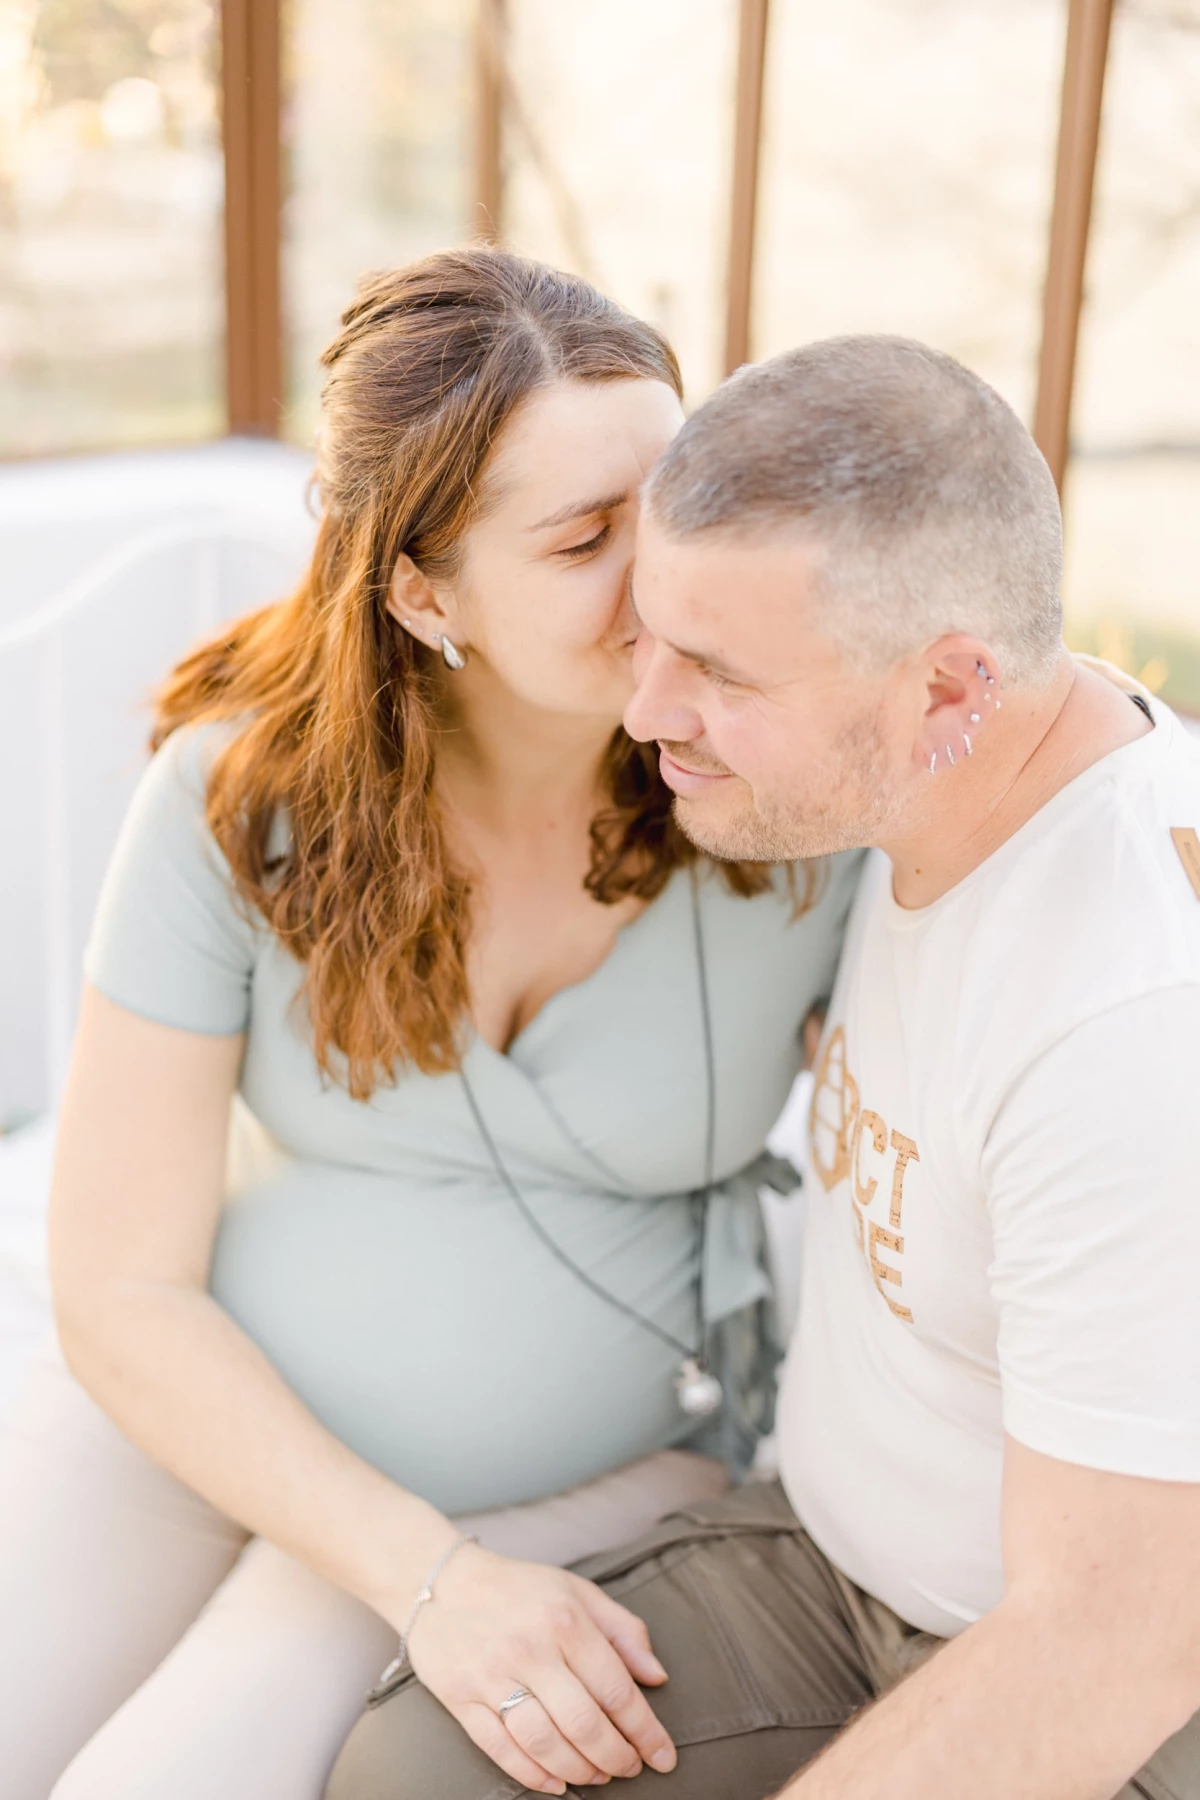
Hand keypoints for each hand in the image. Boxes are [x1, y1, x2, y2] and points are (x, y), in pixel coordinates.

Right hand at [404, 1542, 677, 1792]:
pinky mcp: (461, 1699)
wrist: (440, 1581)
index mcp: (565, 1620)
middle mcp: (530, 1649)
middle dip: (616, 1757)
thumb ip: (622, 1630)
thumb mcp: (577, 1591)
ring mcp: (492, 1676)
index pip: (615, 1689)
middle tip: (630, 1768)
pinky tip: (555, 1782)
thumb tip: (656, 1676)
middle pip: (583, 1723)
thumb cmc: (518, 1588)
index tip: (663, 1755)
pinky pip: (501, 1749)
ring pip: (544, 1743)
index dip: (645, 1730)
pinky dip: (532, 1775)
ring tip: (597, 1775)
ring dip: (579, 1770)